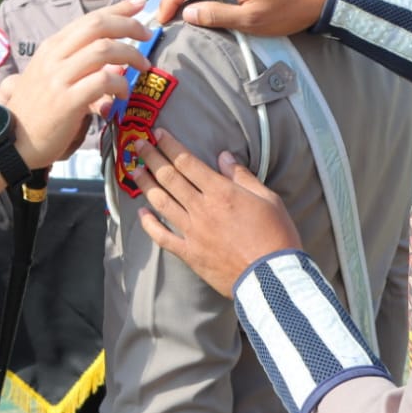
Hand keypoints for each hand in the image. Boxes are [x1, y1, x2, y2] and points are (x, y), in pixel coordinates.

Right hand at [6, 0, 149, 168]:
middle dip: (129, 26)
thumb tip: (115, 59)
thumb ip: (79, 64)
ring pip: (104, 50)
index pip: (90, 18)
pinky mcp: (67, 100)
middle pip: (98, 26)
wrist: (12, 141)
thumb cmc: (36, 111)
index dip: (119, 9)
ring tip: (142, 67)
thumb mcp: (51, 77)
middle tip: (148, 35)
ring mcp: (59, 77)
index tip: (140, 3)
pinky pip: (103, 81)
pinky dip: (120, 83)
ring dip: (130, 55)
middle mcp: (54, 56)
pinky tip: (123, 94)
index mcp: (51, 47)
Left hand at [130, 129, 301, 296]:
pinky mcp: (189, 254)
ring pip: (161, 202)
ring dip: (145, 184)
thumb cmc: (276, 236)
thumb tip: (224, 156)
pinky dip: (149, 224)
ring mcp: (193, 232)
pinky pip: (162, 237)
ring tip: (134, 170)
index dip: (170, 145)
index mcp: (221, 192)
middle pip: (169, 177)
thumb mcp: (268, 199)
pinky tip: (141, 213)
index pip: (188, 162)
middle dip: (151, 157)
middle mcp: (202, 208)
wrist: (272, 278)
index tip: (157, 134)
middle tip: (138, 144)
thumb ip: (242, 176)